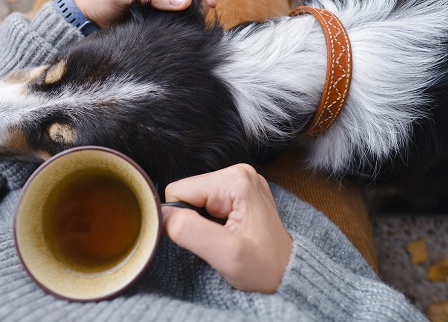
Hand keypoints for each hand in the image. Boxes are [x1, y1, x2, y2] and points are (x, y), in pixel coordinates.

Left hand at [72, 0, 218, 27]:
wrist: (89, 19)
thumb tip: (188, 1)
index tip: (211, 1)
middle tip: (201, 16)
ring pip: (196, 1)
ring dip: (200, 12)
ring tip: (192, 24)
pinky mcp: (164, 14)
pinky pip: (185, 16)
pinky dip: (190, 22)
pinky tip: (185, 29)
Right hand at [162, 164, 292, 293]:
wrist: (286, 275)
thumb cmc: (264, 268)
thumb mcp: (226, 255)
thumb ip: (189, 230)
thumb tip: (161, 215)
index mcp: (235, 179)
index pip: (179, 190)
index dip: (183, 219)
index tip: (206, 238)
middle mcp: (238, 172)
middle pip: (186, 192)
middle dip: (194, 220)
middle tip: (219, 240)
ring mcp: (239, 181)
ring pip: (194, 198)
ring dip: (202, 222)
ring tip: (225, 237)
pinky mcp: (238, 192)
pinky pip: (206, 202)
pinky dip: (210, 221)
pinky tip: (228, 232)